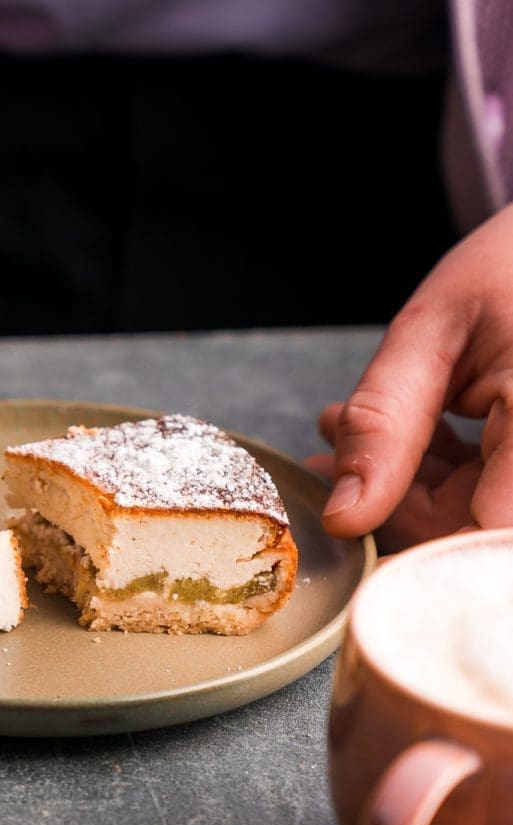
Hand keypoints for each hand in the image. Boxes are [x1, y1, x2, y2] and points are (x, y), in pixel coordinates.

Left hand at [312, 203, 512, 548]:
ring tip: (353, 425)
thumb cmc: (511, 264)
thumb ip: (385, 423)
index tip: (346, 533)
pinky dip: (439, 475)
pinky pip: (487, 495)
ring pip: (470, 519)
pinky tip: (405, 430)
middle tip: (330, 452)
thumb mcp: (434, 330)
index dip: (411, 559)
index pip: (479, 539)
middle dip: (390, 505)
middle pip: (466, 533)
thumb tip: (342, 517)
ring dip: (406, 488)